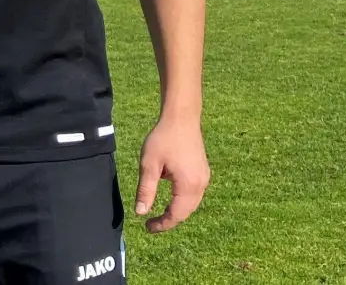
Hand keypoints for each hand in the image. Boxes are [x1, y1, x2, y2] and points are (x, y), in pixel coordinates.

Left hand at [134, 117, 208, 233]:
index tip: (147, 227)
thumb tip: (140, 212)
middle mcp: (201, 184)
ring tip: (159, 214)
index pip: (176, 214)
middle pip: (186, 212)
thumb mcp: (149, 165)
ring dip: (177, 211)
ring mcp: (205, 178)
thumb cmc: (163, 139)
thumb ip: (145, 190)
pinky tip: (170, 198)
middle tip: (151, 224)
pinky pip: (194, 194)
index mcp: (188, 185)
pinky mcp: (203, 172)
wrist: (181, 118)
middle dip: (169, 220)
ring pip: (191, 204)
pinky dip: (182, 201)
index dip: (162, 224)